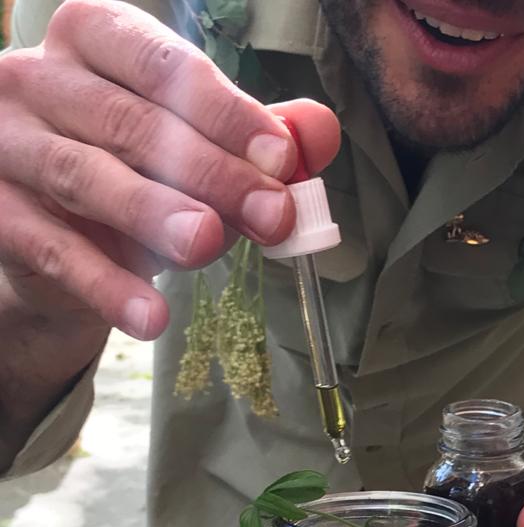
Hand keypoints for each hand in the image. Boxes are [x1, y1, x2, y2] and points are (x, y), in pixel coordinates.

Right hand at [0, 0, 339, 349]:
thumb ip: (256, 138)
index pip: (161, 63)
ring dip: (154, 214)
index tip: (283, 158)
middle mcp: (38, 79)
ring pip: (84, 177)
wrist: (54, 236)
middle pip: (130, 122)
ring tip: (207, 246)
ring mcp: (8, 147)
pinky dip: (108, 288)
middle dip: (211, 171)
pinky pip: (56, 253)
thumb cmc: (130, 172)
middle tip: (273, 215)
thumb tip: (319, 132)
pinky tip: (152, 317)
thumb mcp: (196, 148)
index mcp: (94, 40)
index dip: (225, 111)